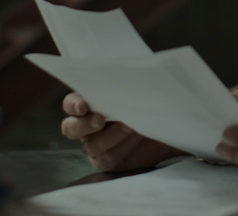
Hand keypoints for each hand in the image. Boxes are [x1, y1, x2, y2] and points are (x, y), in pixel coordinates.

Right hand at [59, 92, 182, 171]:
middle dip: (84, 125)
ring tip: (130, 127)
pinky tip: (135, 138)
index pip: (70, 104)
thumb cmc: (148, 101)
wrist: (166, 124)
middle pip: (70, 128)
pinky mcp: (107, 160)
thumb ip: (122, 87)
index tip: (84, 105)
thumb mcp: (136, 90)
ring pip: (91, 145)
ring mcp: (95, 144)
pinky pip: (107, 158)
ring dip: (110, 137)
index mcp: (88, 104)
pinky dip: (121, 148)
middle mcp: (86, 125)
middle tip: (101, 120)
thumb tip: (121, 77)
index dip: (74, 105)